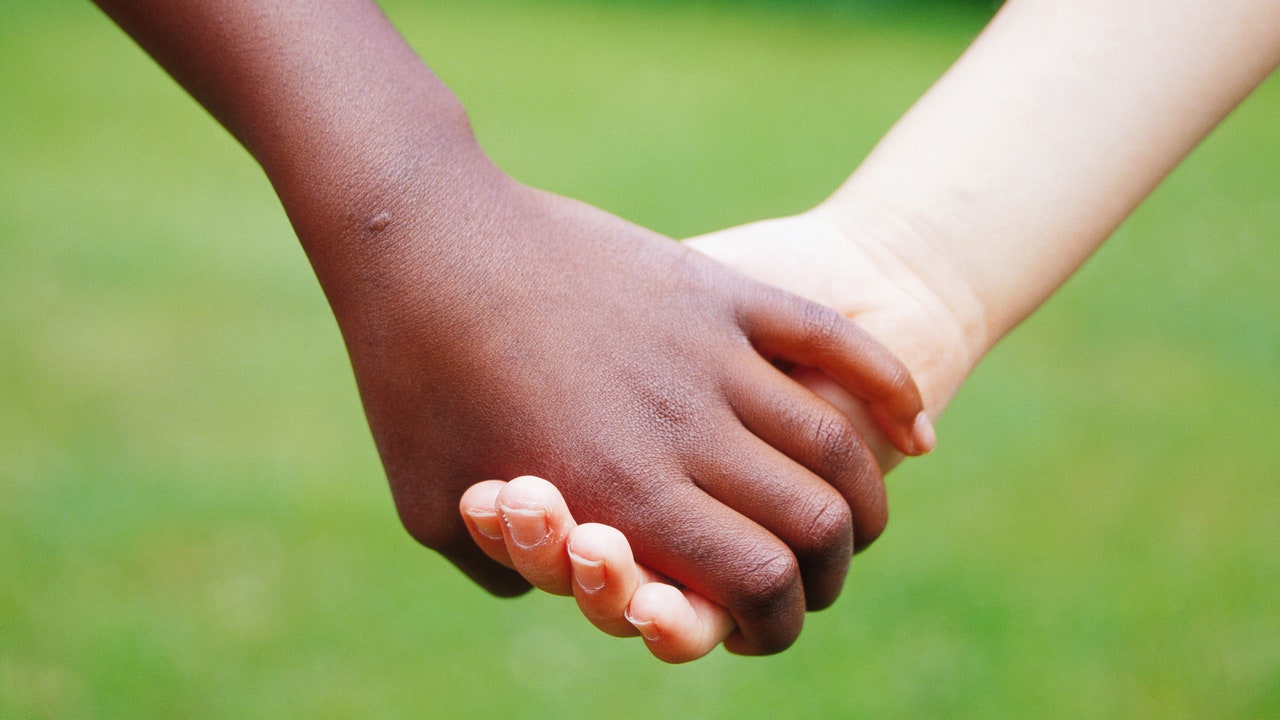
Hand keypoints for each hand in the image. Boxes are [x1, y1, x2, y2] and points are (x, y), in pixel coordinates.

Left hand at [458, 207, 975, 660]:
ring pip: (833, 445)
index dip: (775, 623)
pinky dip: (889, 391)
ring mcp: (710, 354)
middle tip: (812, 577)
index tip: (767, 624)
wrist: (425, 236)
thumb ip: (516, 572)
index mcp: (618, 501)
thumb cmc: (411, 385)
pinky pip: (832, 342)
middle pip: (814, 526)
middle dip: (825, 573)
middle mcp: (682, 434)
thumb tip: (584, 580)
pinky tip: (916, 431)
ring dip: (862, 498)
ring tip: (857, 514)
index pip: (752, 590)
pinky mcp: (719, 291)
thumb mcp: (435, 511)